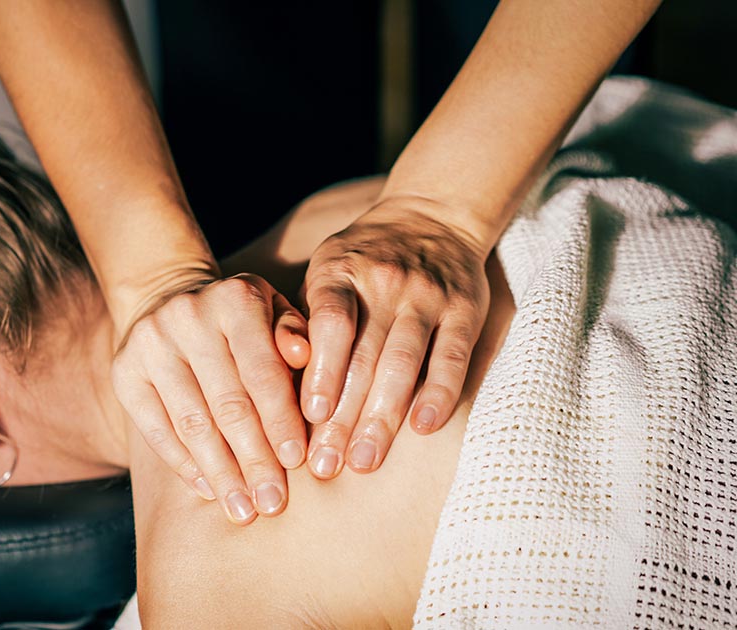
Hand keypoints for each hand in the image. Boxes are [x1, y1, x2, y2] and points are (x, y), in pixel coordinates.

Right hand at [112, 273, 309, 524]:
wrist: (171, 299)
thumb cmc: (245, 322)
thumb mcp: (278, 314)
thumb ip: (297, 338)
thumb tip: (306, 359)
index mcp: (235, 300)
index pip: (263, 371)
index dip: (281, 420)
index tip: (297, 463)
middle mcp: (188, 316)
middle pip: (227, 402)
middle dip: (253, 459)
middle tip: (273, 503)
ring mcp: (150, 343)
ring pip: (191, 422)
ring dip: (220, 473)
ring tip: (243, 510)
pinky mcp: (123, 370)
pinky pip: (155, 429)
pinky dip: (184, 465)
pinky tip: (208, 490)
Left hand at [299, 198, 490, 477]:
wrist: (432, 216)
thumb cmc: (361, 261)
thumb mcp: (324, 271)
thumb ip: (304, 320)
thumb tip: (277, 384)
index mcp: (340, 271)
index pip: (330, 323)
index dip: (321, 370)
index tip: (308, 415)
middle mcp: (384, 283)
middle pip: (363, 355)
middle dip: (343, 416)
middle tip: (325, 465)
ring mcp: (427, 296)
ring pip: (403, 362)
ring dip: (383, 416)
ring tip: (364, 460)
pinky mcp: (464, 310)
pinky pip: (451, 357)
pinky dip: (438, 393)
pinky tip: (423, 428)